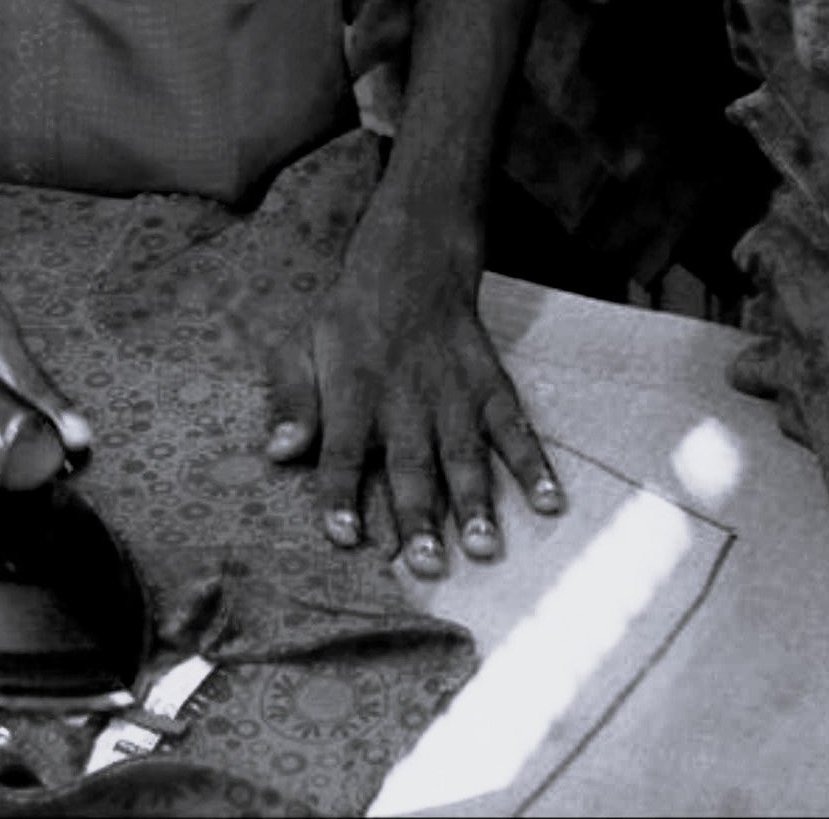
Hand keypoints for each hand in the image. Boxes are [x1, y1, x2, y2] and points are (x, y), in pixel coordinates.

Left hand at [264, 189, 560, 577]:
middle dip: (418, 515)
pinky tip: (550, 502)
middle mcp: (406, 399)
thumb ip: (291, 400)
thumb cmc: (348, 319)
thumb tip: (278, 452)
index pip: (343, 451)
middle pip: (411, 464)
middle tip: (426, 565)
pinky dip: (534, 463)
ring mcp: (454, 394)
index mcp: (353, 393)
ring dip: (476, 502)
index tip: (343, 536)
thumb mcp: (301, 346)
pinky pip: (515, 427)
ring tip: (485, 547)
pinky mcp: (490, 386)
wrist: (413, 262)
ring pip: (465, 454)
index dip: (341, 493)